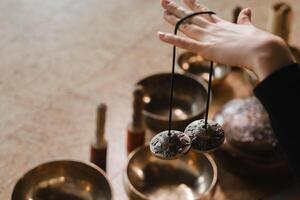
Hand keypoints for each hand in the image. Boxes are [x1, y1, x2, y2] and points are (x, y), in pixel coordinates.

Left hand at [158, 0, 294, 80]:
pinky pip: (185, 43)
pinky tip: (160, 35)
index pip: (204, 12)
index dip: (193, 4)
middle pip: (191, 16)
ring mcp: (208, 37)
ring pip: (186, 26)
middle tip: (164, 0)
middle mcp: (212, 28)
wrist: (262, 50)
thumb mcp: (248, 28)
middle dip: (177, 8)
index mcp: (222, 24)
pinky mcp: (206, 49)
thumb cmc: (258, 41)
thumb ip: (244, 20)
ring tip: (162, 10)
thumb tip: (247, 10)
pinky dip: (172, 39)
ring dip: (173, 18)